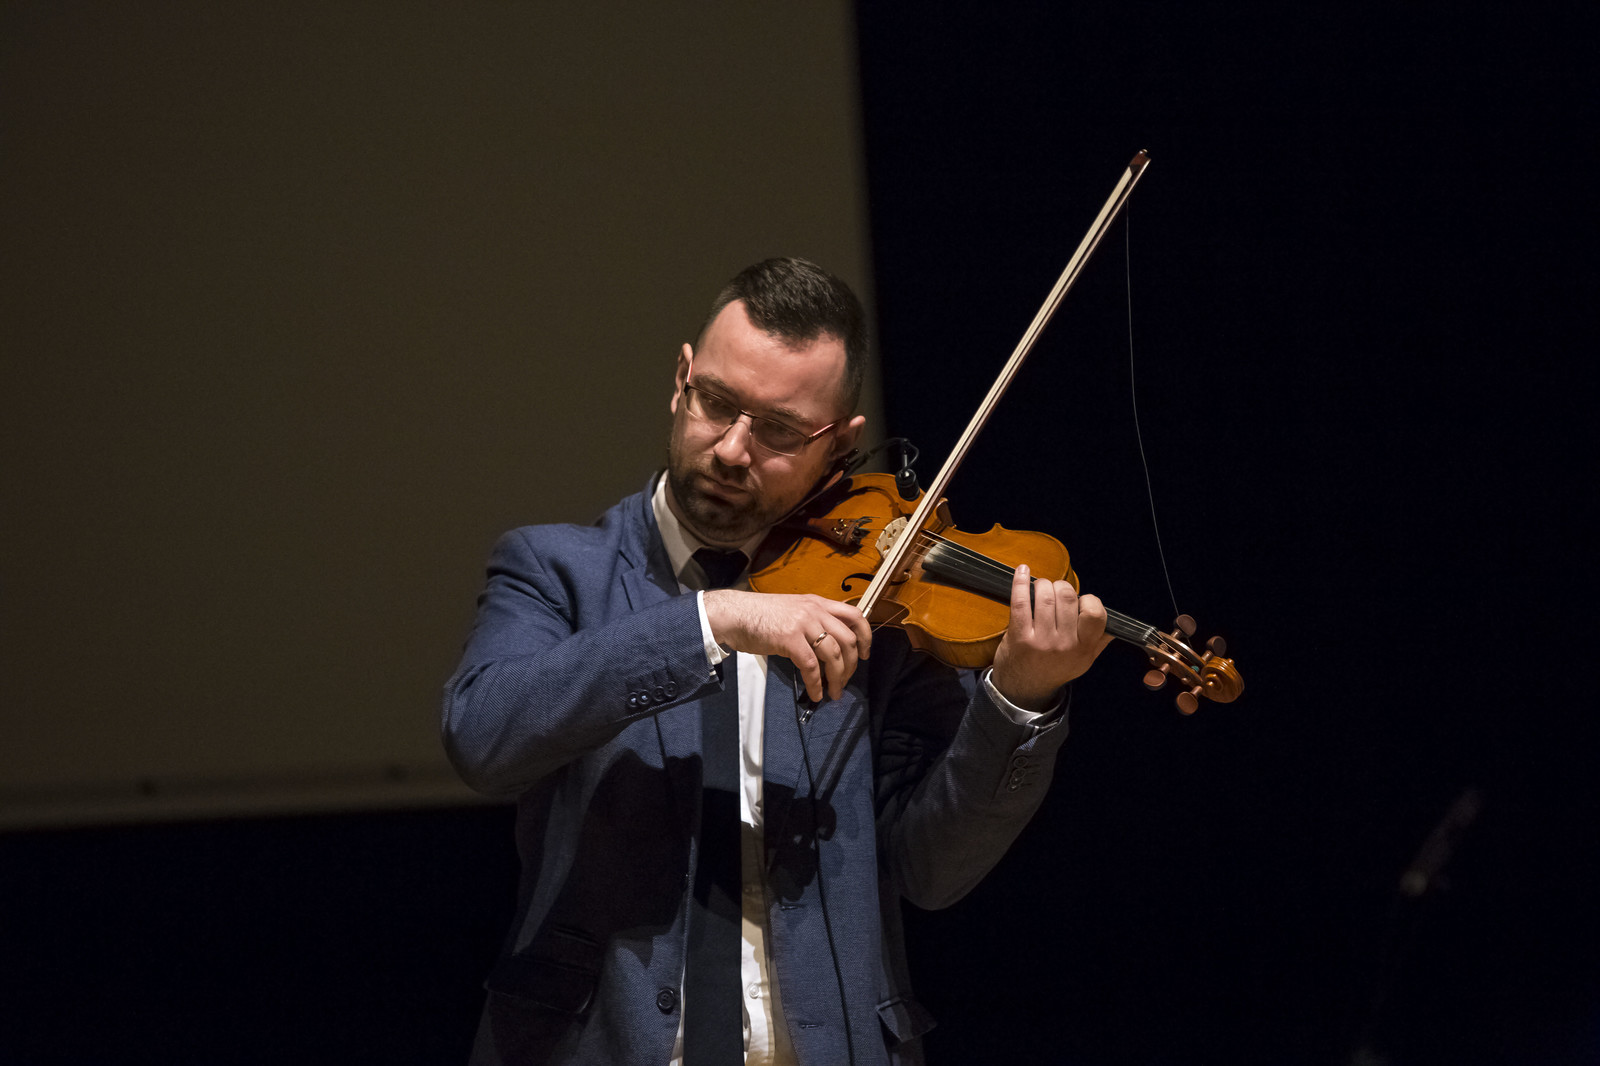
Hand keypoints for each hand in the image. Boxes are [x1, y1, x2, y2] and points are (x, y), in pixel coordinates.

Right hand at [703, 590, 871, 701]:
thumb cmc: (759, 615)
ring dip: (837, 678)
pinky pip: (811, 666)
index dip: (866, 636)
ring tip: (834, 693)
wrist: (734, 614)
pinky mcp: (790, 639)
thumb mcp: (793, 611)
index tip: (865, 654)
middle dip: (851, 665)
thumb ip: (812, 622)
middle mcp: (815, 611)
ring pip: (833, 654)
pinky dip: (816, 683)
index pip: (855, 615)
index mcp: (818, 602)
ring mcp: (803, 624)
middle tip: (845, 680)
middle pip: (848, 640)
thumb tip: (825, 647)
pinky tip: (816, 693)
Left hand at [990, 563, 1112, 712]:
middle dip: (1062, 587)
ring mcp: (1041, 641)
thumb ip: (1099, 641)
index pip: (1095, 613)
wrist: (1024, 689)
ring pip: (1046, 596)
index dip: (1088, 600)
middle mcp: (1065, 645)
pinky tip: (1022, 571)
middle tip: (1056, 591)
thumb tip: (1115, 625)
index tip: (1079, 601)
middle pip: (1068, 598)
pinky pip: (1021, 602)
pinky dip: (1020, 582)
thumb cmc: (1054, 669)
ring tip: (1041, 587)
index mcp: (1084, 648)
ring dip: (1043, 584)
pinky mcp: (1019, 637)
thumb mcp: (1083, 661)